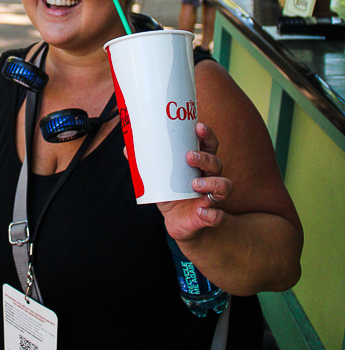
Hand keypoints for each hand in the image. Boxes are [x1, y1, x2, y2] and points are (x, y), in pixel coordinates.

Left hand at [156, 122, 232, 241]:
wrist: (177, 222)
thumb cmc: (171, 194)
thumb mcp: (157, 178)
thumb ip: (145, 164)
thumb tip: (126, 148)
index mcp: (199, 164)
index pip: (209, 145)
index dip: (207, 135)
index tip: (198, 127)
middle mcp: (210, 177)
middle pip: (216, 162)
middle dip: (205, 157)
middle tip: (189, 156)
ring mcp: (212, 196)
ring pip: (224, 185)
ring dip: (212, 182)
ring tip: (195, 184)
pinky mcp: (210, 215)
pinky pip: (218, 215)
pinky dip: (212, 214)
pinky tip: (201, 211)